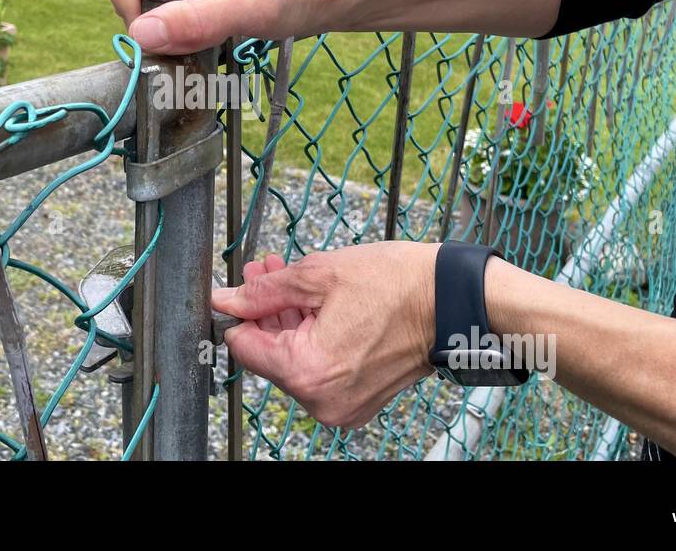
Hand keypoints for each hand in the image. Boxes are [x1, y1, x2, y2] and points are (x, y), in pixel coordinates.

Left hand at [212, 243, 438, 429]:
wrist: (450, 301)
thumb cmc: (395, 284)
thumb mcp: (318, 275)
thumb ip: (264, 291)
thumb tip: (225, 300)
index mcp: (309, 373)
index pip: (245, 347)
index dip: (240, 310)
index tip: (244, 282)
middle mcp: (322, 401)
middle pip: (270, 355)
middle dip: (266, 310)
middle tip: (265, 270)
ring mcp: (342, 405)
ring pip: (294, 360)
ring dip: (288, 320)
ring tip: (288, 278)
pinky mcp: (357, 400)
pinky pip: (319, 369)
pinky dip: (313, 338)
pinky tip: (313, 303)